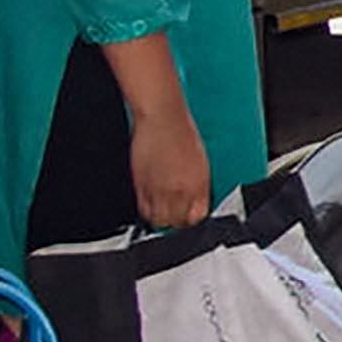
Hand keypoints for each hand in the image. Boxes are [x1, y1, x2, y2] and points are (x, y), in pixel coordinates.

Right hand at [126, 99, 217, 231]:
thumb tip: (194, 201)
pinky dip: (147, 211)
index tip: (189, 216)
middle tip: (174, 214)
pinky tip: (150, 204)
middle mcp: (181, 190)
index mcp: (199, 184)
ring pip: (160, 221)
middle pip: (178, 223)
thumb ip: (197, 185)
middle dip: (177, 221)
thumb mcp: (200, 161)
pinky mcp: (141, 185)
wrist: (163, 118)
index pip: (197, 217)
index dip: (192, 219)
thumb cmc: (182, 132)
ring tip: (162, 210)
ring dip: (161, 218)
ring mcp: (160, 189)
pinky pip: (143, 210)